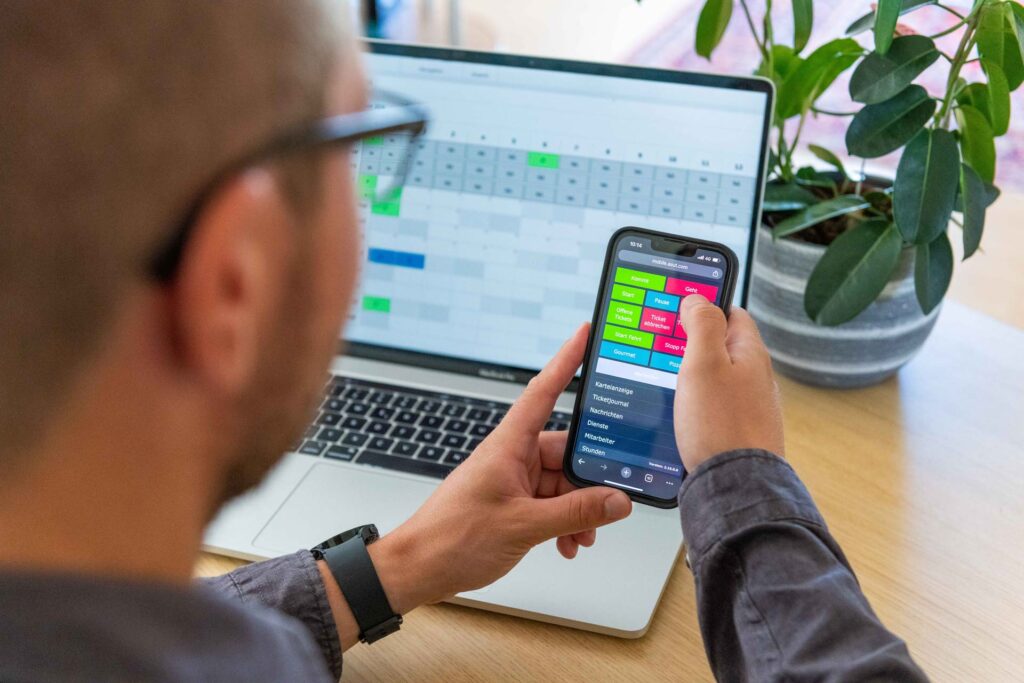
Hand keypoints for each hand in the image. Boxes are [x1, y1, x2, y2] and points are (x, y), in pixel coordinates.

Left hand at [369, 323, 632, 612]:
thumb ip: (575, 513)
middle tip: (611, 501)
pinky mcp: (512, 503)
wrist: (419, 569)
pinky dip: (565, 523)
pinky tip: (568, 544)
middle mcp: (512, 457)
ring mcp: (513, 481)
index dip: (566, 360)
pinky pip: (551, 504)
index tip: (584, 334)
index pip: (544, 391)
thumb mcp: (523, 526)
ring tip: (583, 536)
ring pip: (562, 484)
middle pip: (566, 452)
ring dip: (579, 510)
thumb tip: (616, 501)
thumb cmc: (451, 539)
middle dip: (590, 481)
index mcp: (509, 446)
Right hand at [673, 295, 783, 471]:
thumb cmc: (722, 426)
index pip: (730, 312)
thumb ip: (702, 324)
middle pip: (721, 346)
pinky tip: (677, 413)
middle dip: (691, 343)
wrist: (736, 486)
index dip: (703, 305)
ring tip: (663, 380)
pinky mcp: (737, 432)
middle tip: (661, 346)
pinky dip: (694, 404)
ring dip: (690, 376)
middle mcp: (755, 378)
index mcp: (751, 353)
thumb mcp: (704, 362)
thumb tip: (697, 299)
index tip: (678, 306)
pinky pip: (713, 407)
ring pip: (715, 379)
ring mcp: (748, 407)